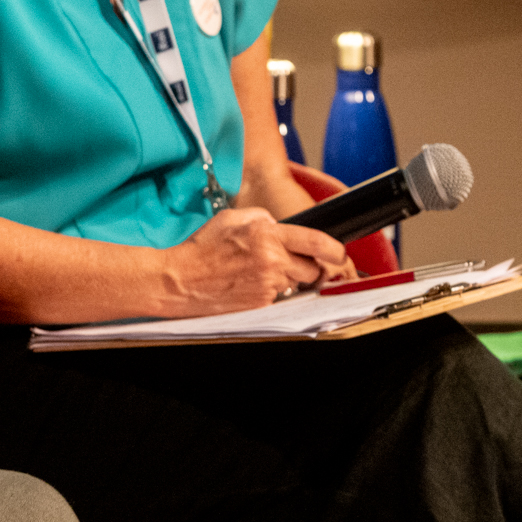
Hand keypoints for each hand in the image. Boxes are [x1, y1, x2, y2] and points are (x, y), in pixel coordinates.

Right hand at [162, 208, 351, 314]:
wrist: (180, 279)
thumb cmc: (202, 248)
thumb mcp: (231, 218)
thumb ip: (262, 218)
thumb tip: (280, 227)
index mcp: (266, 235)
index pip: (316, 242)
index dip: (335, 249)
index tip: (340, 252)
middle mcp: (272, 261)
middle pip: (312, 268)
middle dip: (307, 264)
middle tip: (290, 260)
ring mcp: (268, 285)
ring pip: (296, 283)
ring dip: (286, 277)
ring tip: (259, 270)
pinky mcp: (261, 303)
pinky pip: (279, 295)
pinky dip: (271, 289)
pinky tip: (249, 282)